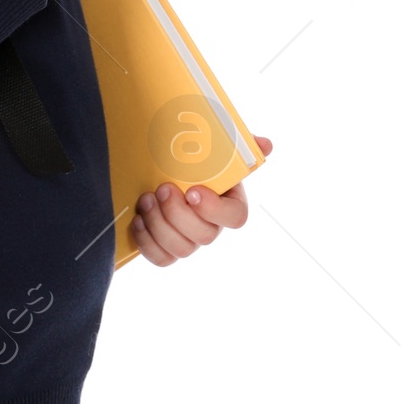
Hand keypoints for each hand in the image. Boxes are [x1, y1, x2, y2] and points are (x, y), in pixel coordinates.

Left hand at [131, 135, 272, 266]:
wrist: (159, 167)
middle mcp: (211, 226)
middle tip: (162, 189)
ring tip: (146, 200)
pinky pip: (161, 259)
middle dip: (178, 214)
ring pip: (182, 250)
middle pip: (205, 236)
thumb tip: (265, 145)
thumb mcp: (215, 146)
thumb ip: (240, 144)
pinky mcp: (166, 250)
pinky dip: (147, 242)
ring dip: (160, 225)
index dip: (214, 209)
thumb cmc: (191, 159)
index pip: (235, 217)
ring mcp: (190, 241)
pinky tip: (138, 220)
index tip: (192, 191)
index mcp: (229, 203)